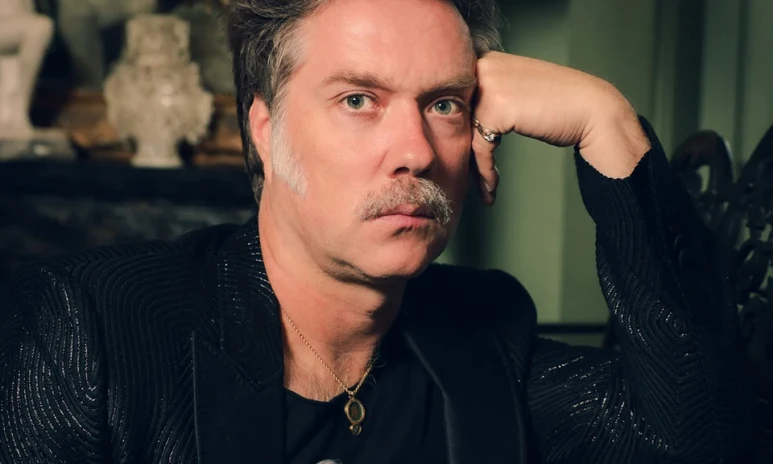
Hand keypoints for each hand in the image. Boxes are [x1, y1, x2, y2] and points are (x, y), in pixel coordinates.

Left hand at [471, 51, 650, 204]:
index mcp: (486, 58)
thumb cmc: (559, 104)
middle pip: (457, 118)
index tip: (465, 158)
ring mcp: (488, 85)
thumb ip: (488, 97)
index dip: (459, 134)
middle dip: (462, 151)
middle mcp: (483, 66)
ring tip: (483, 188)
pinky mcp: (496, 108)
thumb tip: (457, 122)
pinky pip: (480, 147)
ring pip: (466, 134)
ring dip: (474, 167)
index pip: (457, 101)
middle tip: (469, 177)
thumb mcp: (516, 91)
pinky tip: (491, 188)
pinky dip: (485, 171)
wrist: (593, 109)